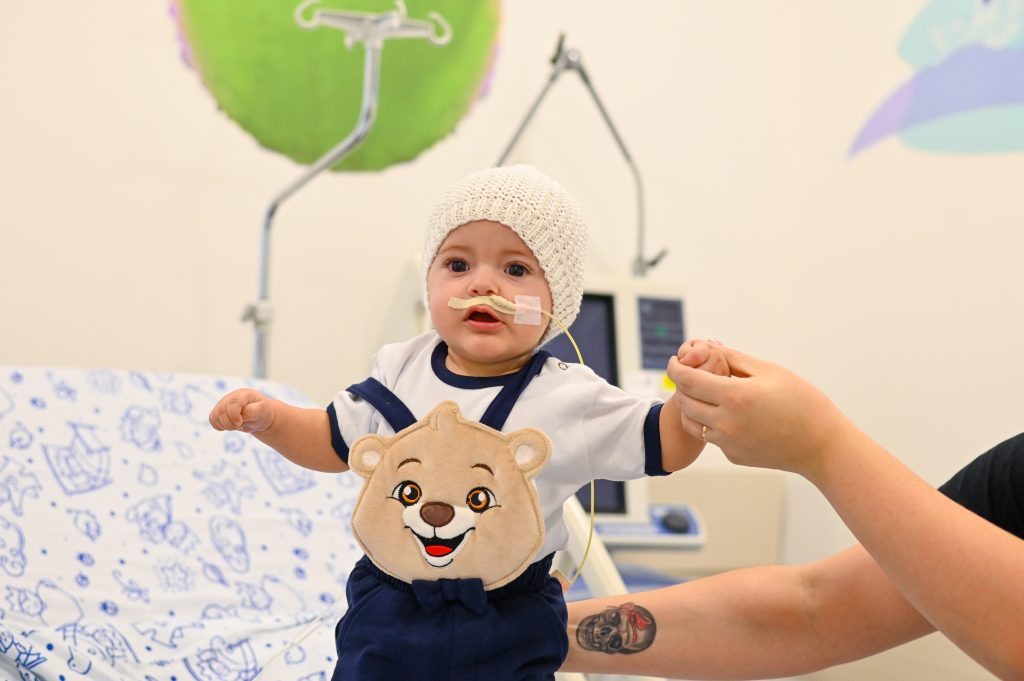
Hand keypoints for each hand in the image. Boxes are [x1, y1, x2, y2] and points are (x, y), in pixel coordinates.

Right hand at [208, 389, 275, 433]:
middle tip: (241, 425)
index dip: (234, 416)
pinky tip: (229, 426)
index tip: (240, 423)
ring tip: (236, 425)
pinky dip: (219, 426)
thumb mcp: (263, 411)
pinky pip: (212, 419)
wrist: (260, 415)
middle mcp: (231, 397)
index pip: (232, 405)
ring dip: (225, 426)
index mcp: (243, 394)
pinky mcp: (219, 410)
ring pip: (215, 416)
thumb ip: (252, 411)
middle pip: (221, 412)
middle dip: (230, 424)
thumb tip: (241, 414)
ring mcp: (224, 403)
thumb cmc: (263, 412)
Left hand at [666, 346, 854, 476]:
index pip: (688, 381)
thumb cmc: (802, 402)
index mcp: (734, 397)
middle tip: (688, 374)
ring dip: (690, 406)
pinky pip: (711, 437)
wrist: (821, 446)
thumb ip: (733, 358)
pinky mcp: (734, 456)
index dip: (675, 369)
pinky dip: (711, 422)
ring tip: (703, 393)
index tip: (673, 361)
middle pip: (684, 401)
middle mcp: (726, 423)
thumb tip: (708, 345)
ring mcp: (728, 443)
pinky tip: (727, 413)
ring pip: (692, 422)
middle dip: (681, 386)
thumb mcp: (769, 371)